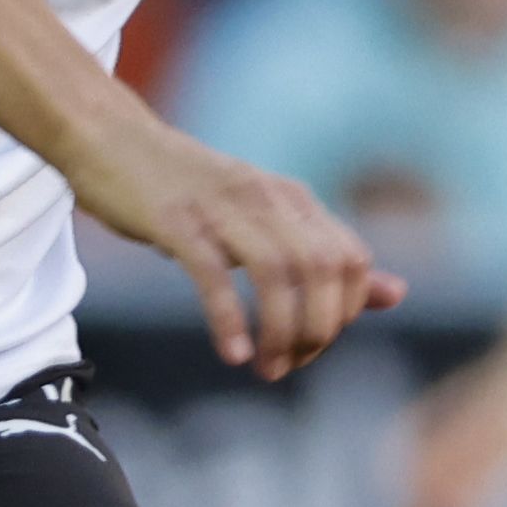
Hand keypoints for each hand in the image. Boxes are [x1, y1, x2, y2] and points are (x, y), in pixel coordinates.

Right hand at [59, 102, 405, 376]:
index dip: (344, 313)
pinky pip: (214, 274)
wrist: (109, 139)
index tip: (311, 346)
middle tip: (287, 366)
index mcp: (292, 199)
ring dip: (280, 331)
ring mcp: (222, 208)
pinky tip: (232, 352)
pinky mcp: (176, 222)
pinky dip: (229, 318)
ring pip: (278, 274)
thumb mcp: (262, 220)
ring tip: (266, 367)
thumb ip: (323, 255)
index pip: (351, 261)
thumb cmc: (186, 190)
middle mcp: (266, 198)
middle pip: (322, 271)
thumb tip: (397, 294)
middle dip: (316, 331)